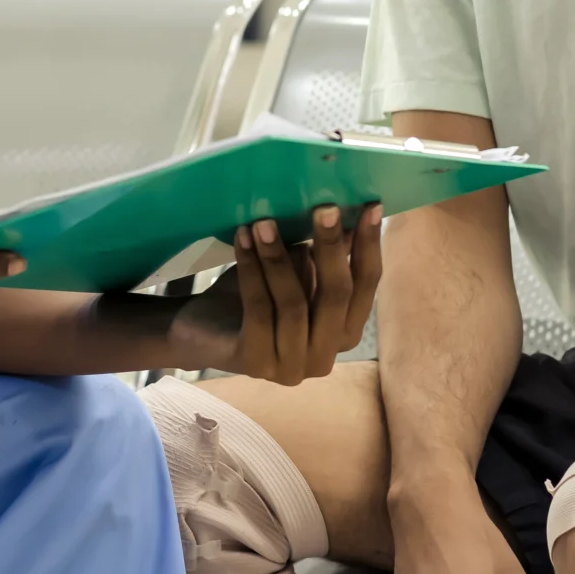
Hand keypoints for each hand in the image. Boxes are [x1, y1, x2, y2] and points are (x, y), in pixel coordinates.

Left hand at [166, 203, 382, 382]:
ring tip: (264, 222)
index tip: (370, 206)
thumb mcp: (296, 270)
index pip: (365, 288)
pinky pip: (258, 309)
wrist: (204, 331)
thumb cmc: (260, 296)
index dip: (369, 248)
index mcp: (344, 333)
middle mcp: (325, 357)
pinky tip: (243, 240)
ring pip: (293, 304)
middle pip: (336, 297)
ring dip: (278, 258)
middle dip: (331, 249)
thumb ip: (325, 253)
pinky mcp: (256, 362)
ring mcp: (291, 367)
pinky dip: (251, 270)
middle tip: (323, 208)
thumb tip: (349, 210)